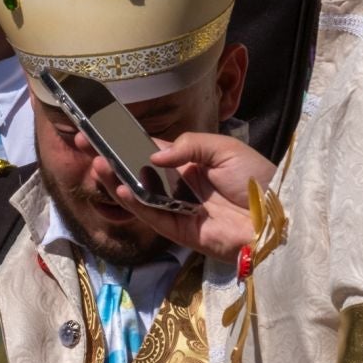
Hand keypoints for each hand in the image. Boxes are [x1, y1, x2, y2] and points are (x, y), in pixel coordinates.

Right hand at [111, 132, 273, 262]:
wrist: (276, 214)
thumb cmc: (254, 177)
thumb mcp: (223, 148)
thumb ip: (188, 146)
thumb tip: (153, 157)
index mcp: (189, 163)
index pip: (149, 151)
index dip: (125, 142)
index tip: (100, 131)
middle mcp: (178, 186)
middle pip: (138, 173)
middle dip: (112, 160)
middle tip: (86, 146)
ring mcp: (177, 209)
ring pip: (139, 196)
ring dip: (117, 181)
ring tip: (98, 165)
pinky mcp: (180, 231)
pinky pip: (153, 217)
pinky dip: (136, 204)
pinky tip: (121, 188)